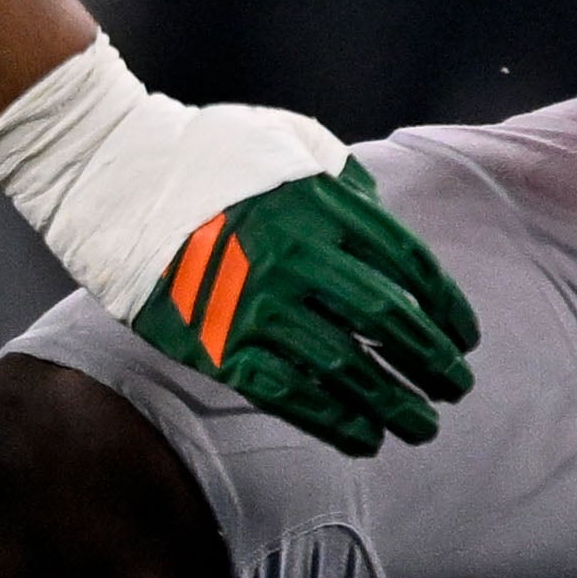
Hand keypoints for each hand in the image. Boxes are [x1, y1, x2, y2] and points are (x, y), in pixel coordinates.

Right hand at [0, 40, 481, 455]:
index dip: (445, 311)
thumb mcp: (288, 138)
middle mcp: (298, 256)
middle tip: (456, 391)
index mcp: (324, 204)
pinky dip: (332, 422)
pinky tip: (363, 439)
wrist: (111, 172)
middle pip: (387, 323)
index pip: (408, 268)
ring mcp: (255, 303)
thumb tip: (379, 215)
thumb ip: (342, 177)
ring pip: (345, 369)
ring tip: (421, 428)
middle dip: (431, 363)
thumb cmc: (203, 150)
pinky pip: (288, 395)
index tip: (465, 340)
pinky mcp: (215, 342)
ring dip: (392, 404)